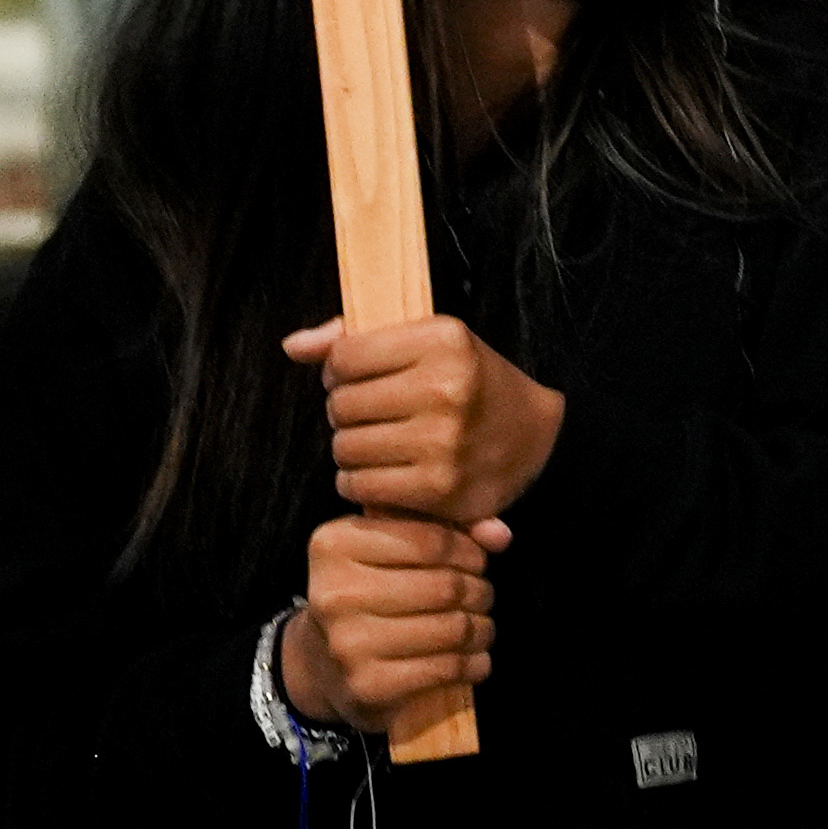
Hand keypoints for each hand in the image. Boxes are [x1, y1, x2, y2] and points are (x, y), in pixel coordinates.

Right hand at [284, 507, 504, 735]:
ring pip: (451, 628)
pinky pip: (444, 668)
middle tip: (483, 597)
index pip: (431, 540)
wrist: (320, 665)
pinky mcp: (368, 685)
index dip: (469, 551)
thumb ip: (444, 530)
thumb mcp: (388, 548)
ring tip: (483, 628)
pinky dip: (472, 664)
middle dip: (479, 591)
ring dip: (481, 629)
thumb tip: (500, 533)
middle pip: (445, 586)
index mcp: (335, 546)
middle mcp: (335, 593)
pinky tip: (476, 660)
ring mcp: (349, 643)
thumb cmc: (365, 594)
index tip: (478, 561)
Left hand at [290, 311, 568, 527]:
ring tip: (377, 444)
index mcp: (443, 340)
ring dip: (350, 450)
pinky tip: (382, 472)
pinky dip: (360, 483)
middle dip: (345, 411)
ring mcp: (442, 441)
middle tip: (370, 415)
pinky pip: (361, 488)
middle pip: (341, 405)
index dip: (339, 370)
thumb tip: (292, 346)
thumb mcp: (427, 343)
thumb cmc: (469, 383)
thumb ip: (355, 340)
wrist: (535, 437)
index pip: (345, 356)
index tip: (356, 377)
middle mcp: (444, 388)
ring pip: (345, 448)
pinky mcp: (438, 488)